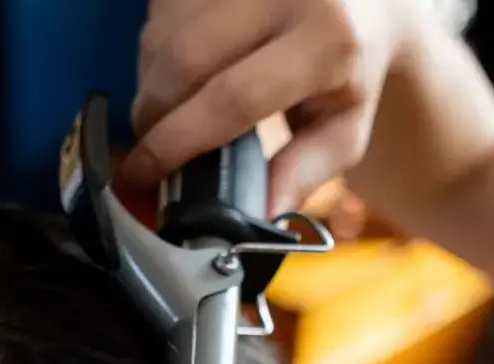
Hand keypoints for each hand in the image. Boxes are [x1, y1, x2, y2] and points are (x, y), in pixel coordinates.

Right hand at [123, 0, 422, 212]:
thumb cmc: (348, 69)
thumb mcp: (344, 130)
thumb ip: (304, 173)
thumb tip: (261, 214)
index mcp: (328, 39)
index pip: (234, 98)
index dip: (180, 141)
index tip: (145, 172)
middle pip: (184, 61)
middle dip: (153, 115)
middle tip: (148, 149)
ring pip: (163, 33)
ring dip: (151, 82)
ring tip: (170, 111)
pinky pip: (159, 8)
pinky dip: (156, 47)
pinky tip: (178, 68)